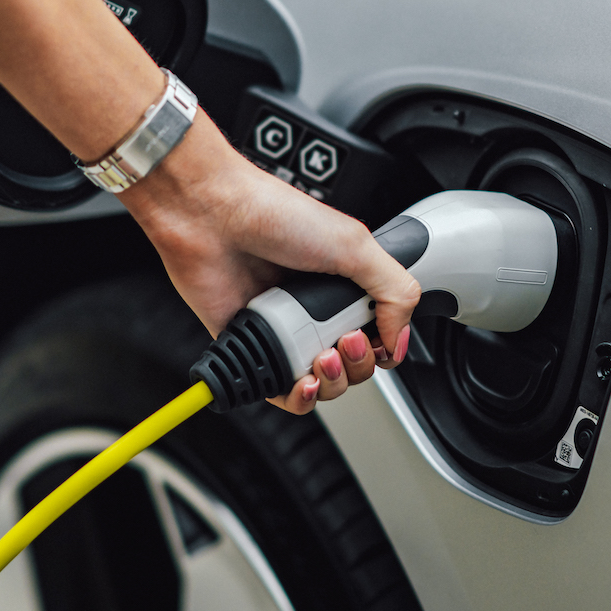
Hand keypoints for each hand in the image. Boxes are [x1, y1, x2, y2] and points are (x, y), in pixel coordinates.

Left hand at [120, 118, 419, 413]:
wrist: (210, 215)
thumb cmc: (271, 213)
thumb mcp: (354, 244)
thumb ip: (395, 290)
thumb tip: (400, 337)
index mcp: (345, 283)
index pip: (380, 334)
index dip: (385, 346)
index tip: (377, 338)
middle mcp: (316, 308)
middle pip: (355, 364)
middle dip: (359, 364)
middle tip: (345, 340)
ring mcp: (285, 328)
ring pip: (322, 383)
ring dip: (331, 383)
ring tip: (321, 358)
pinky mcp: (253, 345)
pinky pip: (279, 389)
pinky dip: (296, 397)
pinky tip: (301, 383)